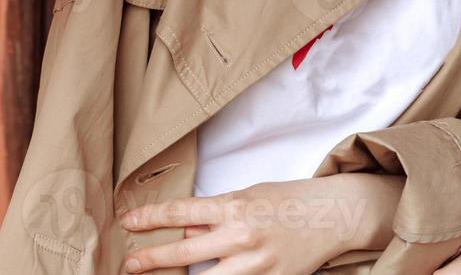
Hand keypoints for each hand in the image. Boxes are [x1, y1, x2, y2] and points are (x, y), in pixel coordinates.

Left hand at [119, 174, 397, 273]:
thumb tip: (187, 236)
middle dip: (151, 260)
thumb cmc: (289, 199)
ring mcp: (256, 264)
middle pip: (184, 254)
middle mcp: (241, 236)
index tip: (127, 223)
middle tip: (129, 264)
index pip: (181, 212)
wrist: (333, 214)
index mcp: (235, 206)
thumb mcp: (249, 195)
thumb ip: (217, 214)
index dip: (150, 218)